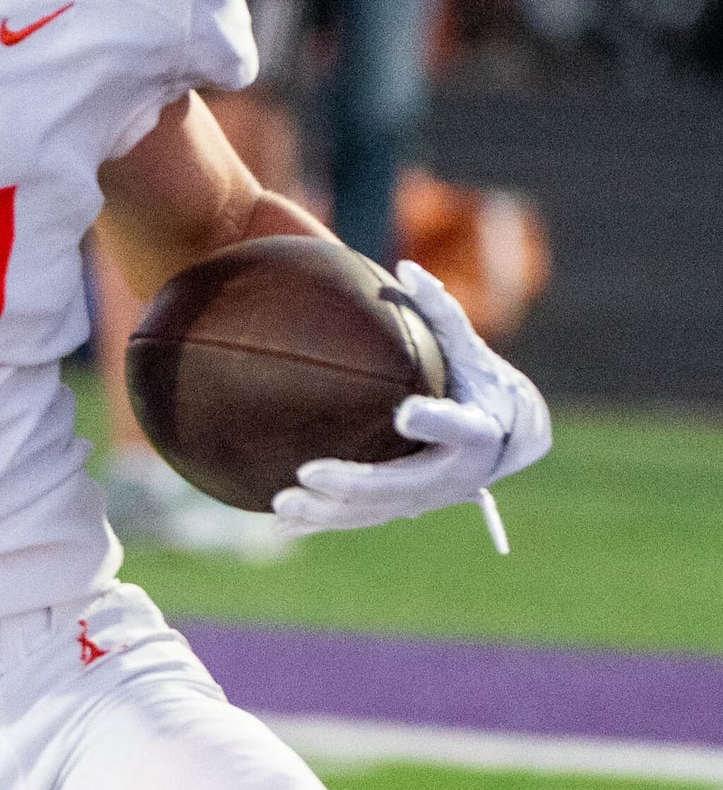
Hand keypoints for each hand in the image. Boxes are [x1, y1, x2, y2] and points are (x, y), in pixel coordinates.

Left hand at [271, 262, 552, 550]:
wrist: (512, 436)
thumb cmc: (480, 379)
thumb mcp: (469, 346)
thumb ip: (440, 310)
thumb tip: (406, 266)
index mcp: (477, 429)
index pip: (458, 425)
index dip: (434, 420)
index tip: (404, 413)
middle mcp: (456, 473)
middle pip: (404, 483)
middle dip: (355, 482)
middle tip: (307, 471)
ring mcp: (431, 496)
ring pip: (377, 511)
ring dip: (329, 511)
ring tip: (280, 504)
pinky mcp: (409, 506)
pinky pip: (363, 518)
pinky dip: (324, 521)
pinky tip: (278, 523)